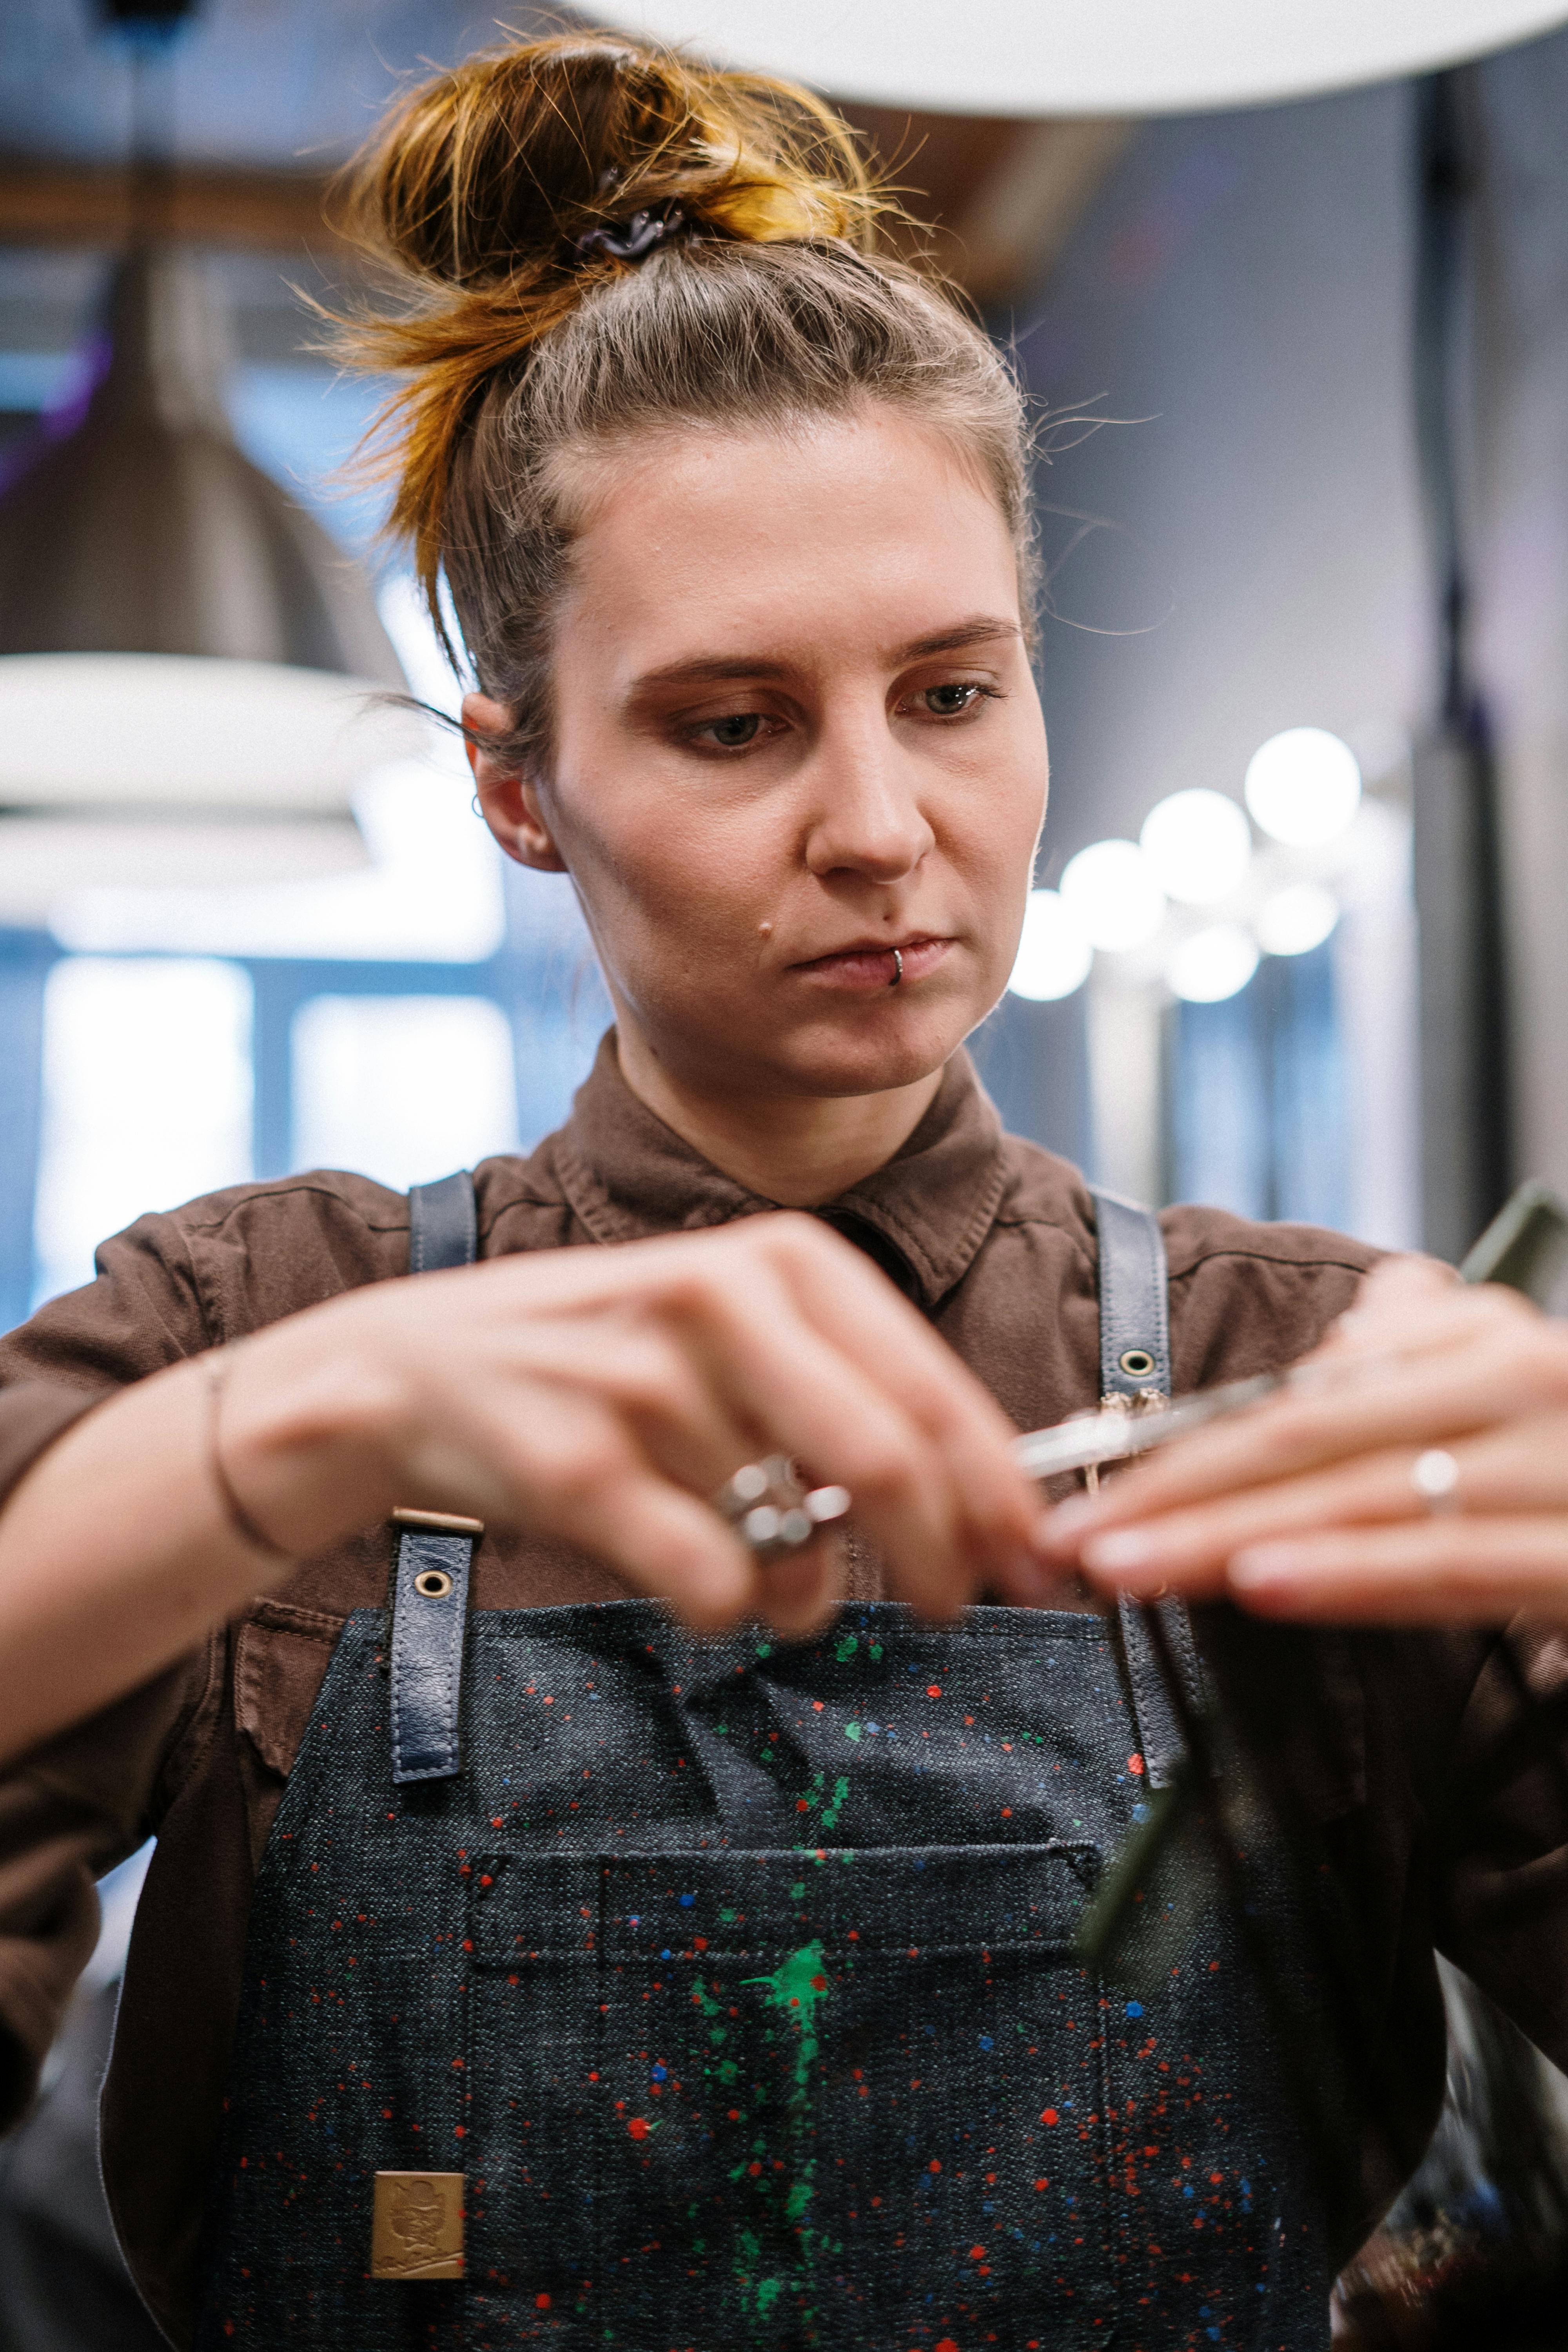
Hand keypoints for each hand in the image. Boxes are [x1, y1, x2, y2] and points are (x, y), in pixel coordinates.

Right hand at [223, 1212, 1053, 1636]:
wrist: (413, 1368)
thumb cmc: (607, 1360)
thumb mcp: (736, 1333)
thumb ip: (851, 1399)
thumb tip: (983, 1511)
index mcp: (781, 1258)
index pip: (934, 1394)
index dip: (1001, 1493)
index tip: (1036, 1560)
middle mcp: (719, 1299)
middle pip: (888, 1462)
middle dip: (943, 1558)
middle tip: (953, 1606)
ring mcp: (643, 1379)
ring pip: (794, 1541)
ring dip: (807, 1592)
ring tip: (775, 1579)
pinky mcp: (579, 1464)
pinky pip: (708, 1582)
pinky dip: (725, 1609)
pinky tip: (696, 1580)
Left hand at [1037, 1255, 1567, 1624]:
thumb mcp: (1490, 1413)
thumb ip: (1410, 1378)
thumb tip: (1321, 1368)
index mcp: (1486, 1349)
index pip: (1301, 1399)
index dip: (1181, 1446)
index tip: (1074, 1487)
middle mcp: (1526, 1383)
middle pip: (1313, 1438)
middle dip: (1175, 1493)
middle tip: (1065, 1540)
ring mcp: (1565, 1466)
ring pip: (1367, 1498)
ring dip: (1230, 1538)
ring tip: (1127, 1565)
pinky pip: (1454, 1561)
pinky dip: (1353, 1571)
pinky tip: (1265, 1583)